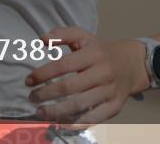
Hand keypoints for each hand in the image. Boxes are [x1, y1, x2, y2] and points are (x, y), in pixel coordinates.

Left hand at [25, 27, 148, 126]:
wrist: (131, 65)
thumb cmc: (100, 51)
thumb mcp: (84, 37)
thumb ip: (63, 34)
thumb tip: (42, 38)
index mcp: (93, 54)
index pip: (63, 65)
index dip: (43, 74)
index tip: (28, 81)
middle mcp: (102, 73)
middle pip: (69, 87)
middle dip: (46, 94)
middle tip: (32, 98)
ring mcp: (109, 91)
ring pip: (79, 104)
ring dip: (57, 111)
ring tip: (41, 113)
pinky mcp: (114, 106)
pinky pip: (94, 118)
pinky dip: (77, 123)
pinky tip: (61, 124)